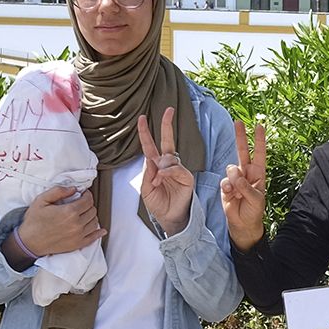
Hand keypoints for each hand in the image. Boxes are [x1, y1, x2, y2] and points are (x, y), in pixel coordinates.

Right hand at [15, 185, 104, 258]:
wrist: (29, 242)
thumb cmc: (34, 221)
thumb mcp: (41, 200)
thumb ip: (58, 191)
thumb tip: (73, 189)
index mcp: (69, 211)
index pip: (88, 200)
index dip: (87, 195)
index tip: (84, 194)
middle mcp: (77, 224)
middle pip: (92, 210)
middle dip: (88, 205)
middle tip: (81, 203)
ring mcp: (79, 235)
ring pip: (95, 222)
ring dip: (91, 216)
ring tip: (84, 213)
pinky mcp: (78, 244)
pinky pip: (94, 237)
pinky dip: (99, 232)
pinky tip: (101, 230)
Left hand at [138, 108, 194, 235]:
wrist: (169, 218)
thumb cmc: (158, 204)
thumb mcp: (146, 189)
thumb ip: (148, 174)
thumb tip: (154, 161)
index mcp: (155, 166)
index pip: (150, 145)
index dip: (145, 132)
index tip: (141, 118)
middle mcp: (168, 165)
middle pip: (168, 141)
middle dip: (167, 125)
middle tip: (169, 110)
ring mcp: (178, 170)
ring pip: (169, 158)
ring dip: (161, 169)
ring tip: (158, 182)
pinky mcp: (187, 177)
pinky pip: (176, 168)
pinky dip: (168, 173)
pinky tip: (163, 180)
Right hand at [220, 120, 266, 250]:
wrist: (243, 223)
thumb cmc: (254, 211)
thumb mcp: (256, 199)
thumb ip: (246, 187)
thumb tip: (235, 175)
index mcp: (259, 174)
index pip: (259, 154)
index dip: (259, 140)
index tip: (259, 126)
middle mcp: (247, 173)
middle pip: (242, 151)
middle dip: (240, 137)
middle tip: (238, 122)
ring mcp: (235, 179)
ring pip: (231, 168)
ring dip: (234, 179)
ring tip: (237, 192)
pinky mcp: (226, 186)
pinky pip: (224, 181)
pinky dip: (227, 187)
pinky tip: (230, 195)